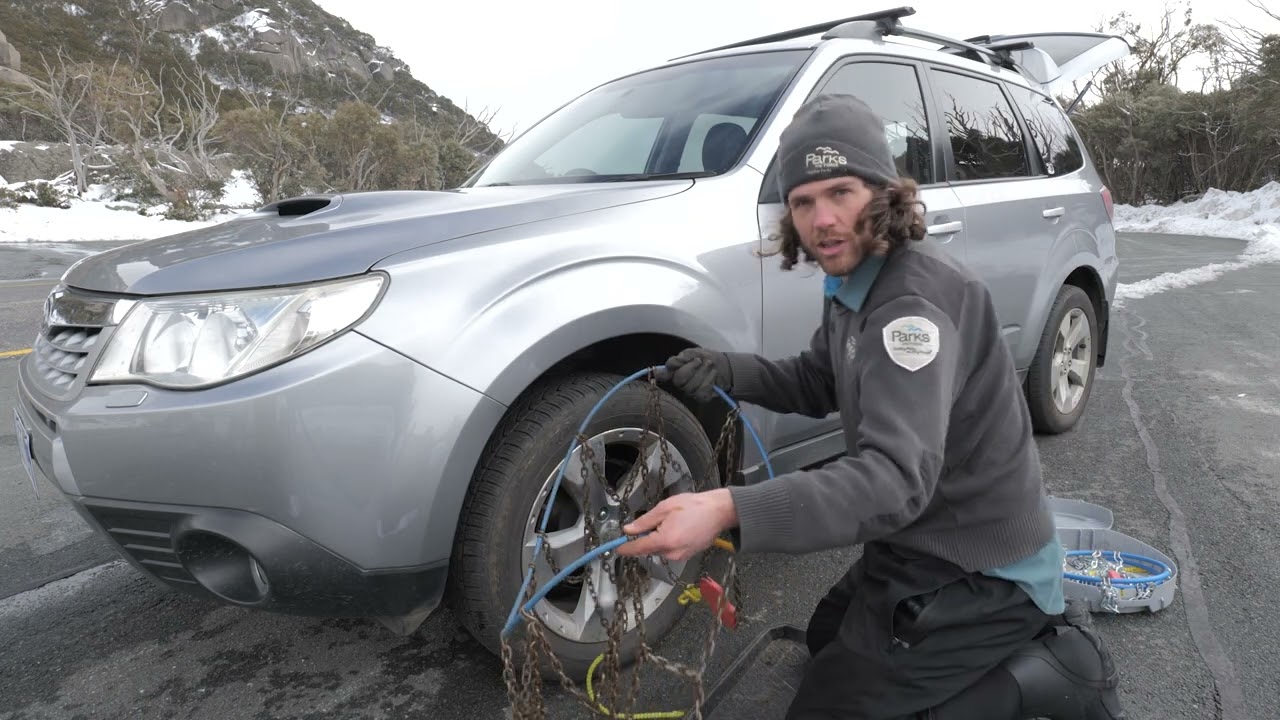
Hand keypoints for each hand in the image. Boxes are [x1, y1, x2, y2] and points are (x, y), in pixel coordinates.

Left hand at [616, 489, 737, 561]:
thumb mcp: (664, 508)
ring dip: (658, 539)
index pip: (638, 548)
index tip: (616, 548)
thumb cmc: (694, 506)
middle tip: (655, 520)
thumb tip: (629, 530)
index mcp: (664, 541)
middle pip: (649, 549)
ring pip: (660, 550)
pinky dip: (669, 541)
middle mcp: (672, 553)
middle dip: (646, 538)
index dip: (625, 548)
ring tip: (672, 522)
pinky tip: (678, 528)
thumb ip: (644, 522)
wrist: (719, 512)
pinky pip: (670, 550)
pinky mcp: (687, 555)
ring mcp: (681, 556)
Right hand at [660, 347, 731, 401]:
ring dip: (703, 372)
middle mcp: (681, 382)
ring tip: (709, 364)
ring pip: (691, 387)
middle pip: (679, 380)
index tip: (656, 373)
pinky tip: (713, 374)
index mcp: (677, 369)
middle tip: (700, 361)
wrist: (724, 366)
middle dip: (691, 368)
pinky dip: (709, 380)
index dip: (659, 374)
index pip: (664, 373)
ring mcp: (690, 391)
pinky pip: (701, 392)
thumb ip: (685, 356)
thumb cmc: (707, 358)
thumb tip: (675, 361)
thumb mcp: (696, 352)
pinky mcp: (701, 397)